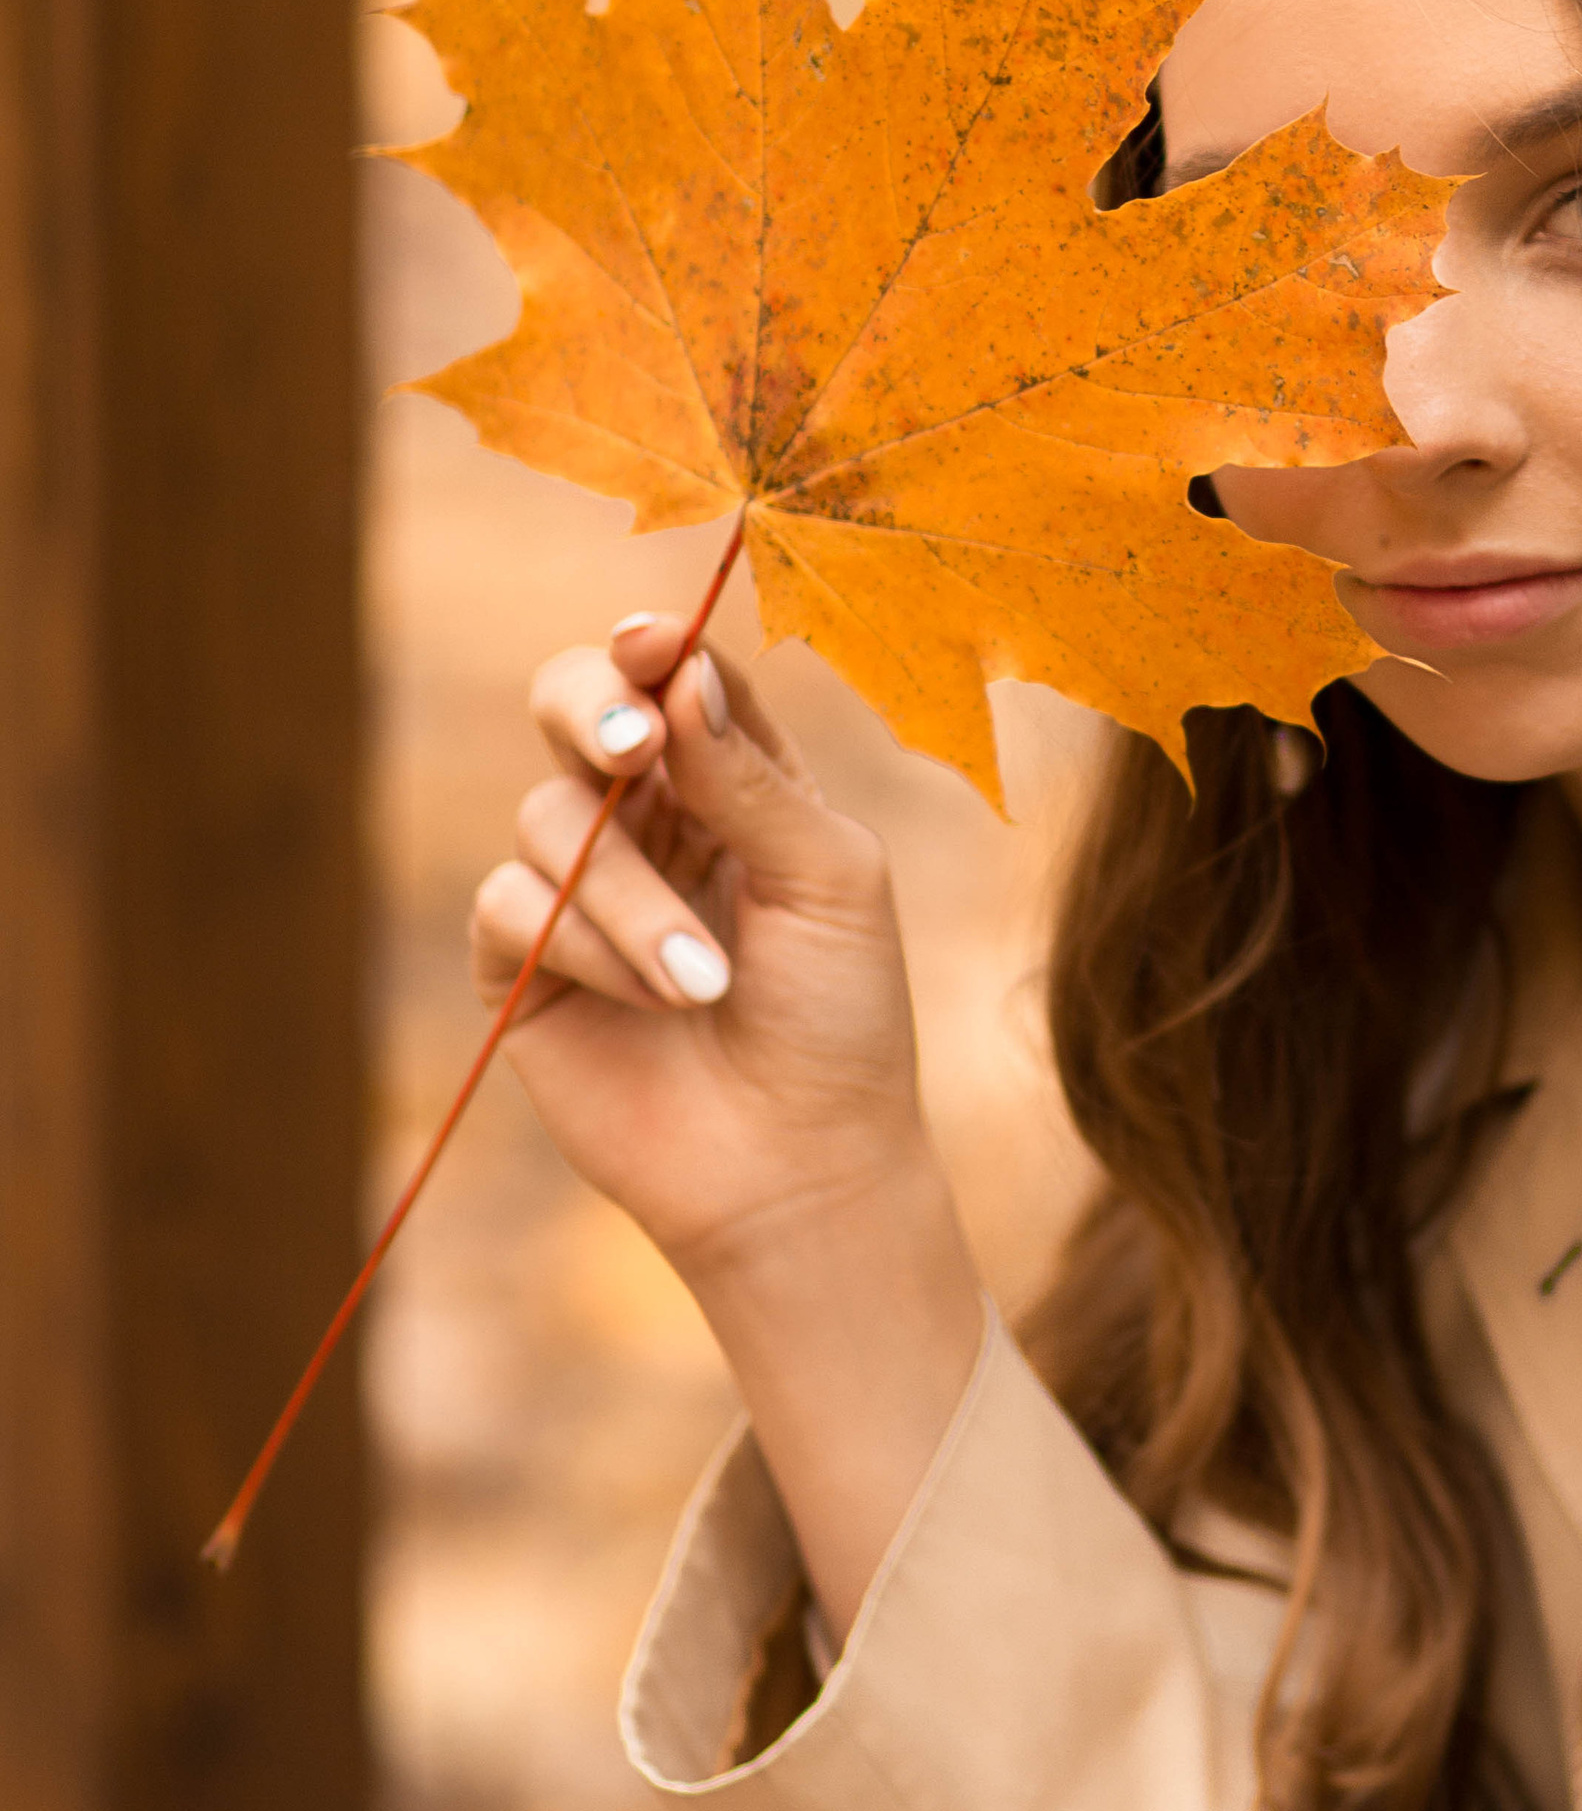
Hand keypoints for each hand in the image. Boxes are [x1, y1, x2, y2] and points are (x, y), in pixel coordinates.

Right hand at [473, 616, 986, 1635]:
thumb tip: (677, 668)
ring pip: (550, 817)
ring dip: (631, 897)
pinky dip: (584, 943)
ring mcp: (581, 890)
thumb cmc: (842, 1022)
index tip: (650, 642)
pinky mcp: (523, 966)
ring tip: (707, 983)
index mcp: (735, 783)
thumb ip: (750, 777)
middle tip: (631, 746)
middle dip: (589, 709)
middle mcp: (650, 821)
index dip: (653, 649)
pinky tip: (654, 999)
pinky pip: (510, 904)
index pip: (678, 681)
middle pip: (575, 708)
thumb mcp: (828, 879)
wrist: (799, 1169)